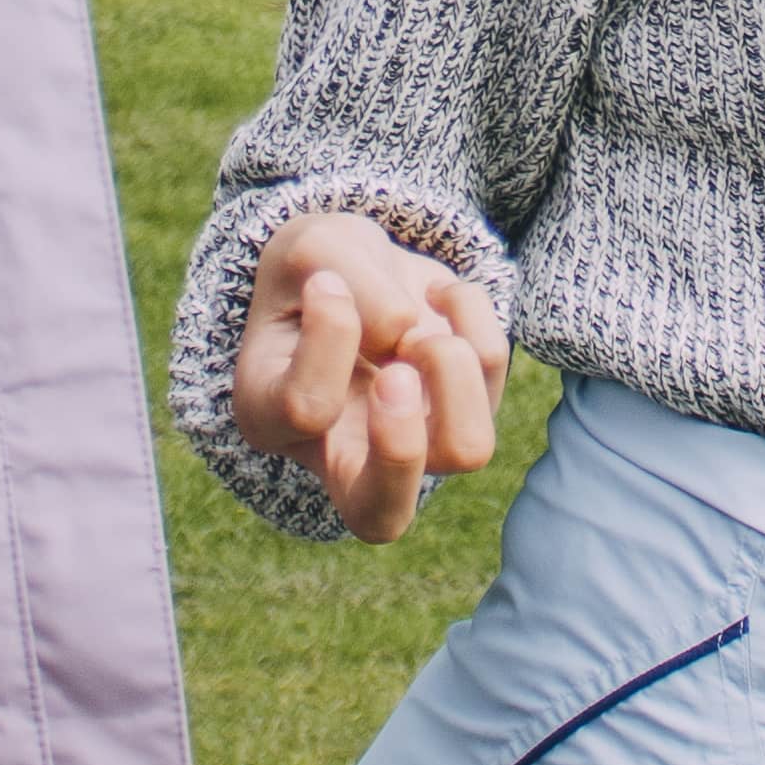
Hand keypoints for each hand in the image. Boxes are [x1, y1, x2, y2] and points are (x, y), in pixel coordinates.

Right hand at [227, 210, 506, 545]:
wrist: (354, 265)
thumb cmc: (315, 269)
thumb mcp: (310, 249)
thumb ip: (348, 280)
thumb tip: (404, 330)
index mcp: (273, 417)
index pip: (306, 410)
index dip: (330, 336)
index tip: (326, 286)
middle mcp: (342, 452)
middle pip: (381, 516)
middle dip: (400, 442)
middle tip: (397, 372)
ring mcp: (415, 439)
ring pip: (467, 450)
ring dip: (453, 367)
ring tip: (421, 328)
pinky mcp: (467, 405)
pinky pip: (491, 368)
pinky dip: (471, 312)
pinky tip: (438, 294)